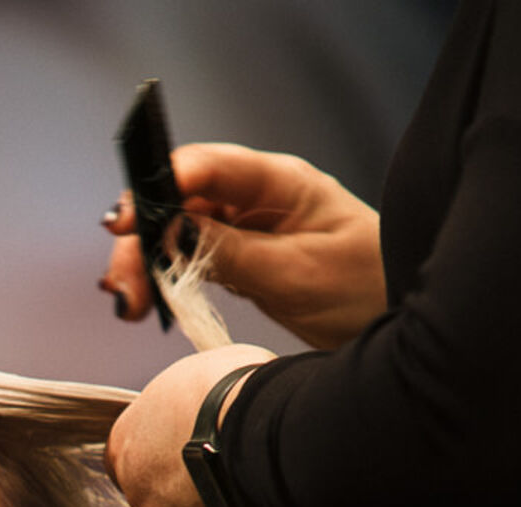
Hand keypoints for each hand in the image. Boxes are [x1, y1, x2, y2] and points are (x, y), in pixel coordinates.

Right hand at [101, 143, 385, 350]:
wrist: (400, 325)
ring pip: (177, 231)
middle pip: (180, 201)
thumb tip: (170, 232)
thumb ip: (230, 252)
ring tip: (128, 304)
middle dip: (141, 237)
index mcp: (280, 183)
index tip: (126, 220)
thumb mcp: (296, 274)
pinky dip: (164, 278)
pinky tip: (145, 300)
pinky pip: (190, 259)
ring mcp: (248, 227)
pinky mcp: (242, 259)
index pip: (208, 167)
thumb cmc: (367, 290)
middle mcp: (258, 198)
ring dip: (146, 263)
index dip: (159, 185)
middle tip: (121, 283)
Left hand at [105, 344, 290, 506]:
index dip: (166, 453)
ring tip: (265, 494)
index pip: (134, 459)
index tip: (197, 444)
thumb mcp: (196, 378)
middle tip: (238, 469)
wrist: (266, 437)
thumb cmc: (230, 393)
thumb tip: (204, 405)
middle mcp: (143, 499)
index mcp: (127, 450)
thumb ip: (187, 404)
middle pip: (165, 501)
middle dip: (196, 489)